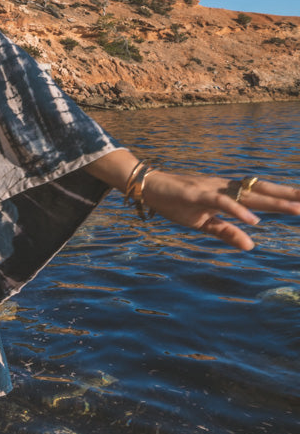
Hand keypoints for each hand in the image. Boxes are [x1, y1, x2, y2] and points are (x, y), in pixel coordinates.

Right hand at [140, 171, 299, 250]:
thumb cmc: (176, 202)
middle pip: (263, 191)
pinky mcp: (198, 194)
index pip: (262, 194)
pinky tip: (254, 220)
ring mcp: (213, 189)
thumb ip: (227, 233)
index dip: (284, 197)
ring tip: (297, 210)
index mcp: (229, 193)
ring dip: (274, 203)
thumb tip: (250, 246)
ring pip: (249, 195)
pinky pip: (222, 203)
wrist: (148, 186)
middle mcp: (226, 187)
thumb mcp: (204, 224)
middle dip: (289, 196)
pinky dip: (238, 211)